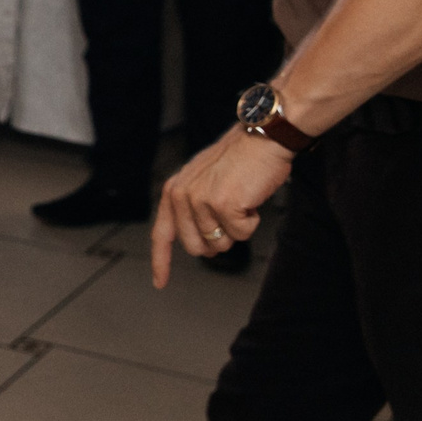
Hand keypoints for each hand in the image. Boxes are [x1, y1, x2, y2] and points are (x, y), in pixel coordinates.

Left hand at [151, 126, 293, 284]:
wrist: (261, 137)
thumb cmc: (238, 160)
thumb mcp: (203, 181)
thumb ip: (193, 210)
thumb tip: (201, 246)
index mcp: (173, 191)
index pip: (162, 235)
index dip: (161, 262)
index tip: (160, 283)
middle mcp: (181, 196)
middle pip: (197, 248)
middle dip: (218, 240)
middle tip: (231, 214)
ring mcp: (201, 201)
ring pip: (221, 244)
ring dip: (237, 228)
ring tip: (241, 200)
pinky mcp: (224, 205)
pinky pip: (242, 235)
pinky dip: (252, 222)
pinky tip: (251, 199)